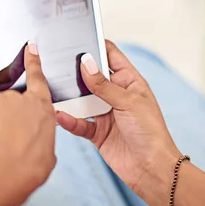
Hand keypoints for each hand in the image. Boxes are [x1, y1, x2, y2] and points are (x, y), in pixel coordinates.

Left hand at [0, 41, 56, 205]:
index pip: (39, 79)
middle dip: (3, 120)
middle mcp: (27, 100)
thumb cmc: (28, 168)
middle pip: (10, 104)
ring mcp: (7, 98)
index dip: (34, 62)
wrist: (10, 168)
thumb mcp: (46, 155)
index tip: (30, 47)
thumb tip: (38, 147)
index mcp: (45, 111)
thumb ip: (41, 143)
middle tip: (1, 142)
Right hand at [56, 41, 180, 195]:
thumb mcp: (128, 102)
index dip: (96, 46)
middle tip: (56, 61)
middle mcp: (115, 95)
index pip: (111, 56)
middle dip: (75, 70)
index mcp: (129, 82)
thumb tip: (85, 63)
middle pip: (91, 77)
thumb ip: (104, 84)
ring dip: (69, 97)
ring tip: (52, 88)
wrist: (152, 170)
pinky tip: (60, 115)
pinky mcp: (96, 132)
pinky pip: (79, 122)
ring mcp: (105, 113)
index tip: (78, 36)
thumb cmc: (150, 133)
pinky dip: (69, 119)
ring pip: (81, 99)